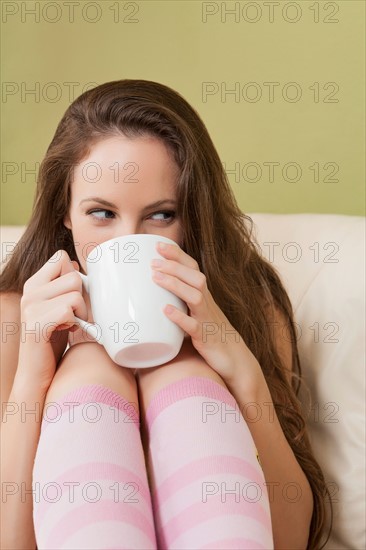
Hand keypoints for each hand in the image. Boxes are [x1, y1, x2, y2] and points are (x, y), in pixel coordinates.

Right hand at [18, 250, 87, 391]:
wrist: (38, 375)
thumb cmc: (52, 341)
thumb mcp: (59, 308)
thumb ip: (63, 287)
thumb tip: (75, 264)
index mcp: (34, 284)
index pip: (61, 258)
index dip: (75, 276)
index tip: (71, 298)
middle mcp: (29, 292)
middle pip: (73, 276)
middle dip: (81, 298)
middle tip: (73, 316)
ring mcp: (31, 307)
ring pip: (75, 293)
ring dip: (81, 312)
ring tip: (70, 324)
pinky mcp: (37, 323)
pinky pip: (69, 309)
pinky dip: (75, 322)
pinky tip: (65, 331)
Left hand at [151, 241, 260, 382]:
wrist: (236, 360)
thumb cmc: (213, 336)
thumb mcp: (198, 315)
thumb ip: (182, 304)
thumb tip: (154, 297)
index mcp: (205, 296)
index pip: (193, 269)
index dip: (177, 255)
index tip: (158, 244)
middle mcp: (208, 304)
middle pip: (195, 277)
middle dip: (174, 265)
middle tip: (153, 260)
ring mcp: (208, 319)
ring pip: (195, 296)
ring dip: (175, 285)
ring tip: (155, 278)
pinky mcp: (206, 337)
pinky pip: (193, 326)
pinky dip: (179, 317)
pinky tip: (165, 311)